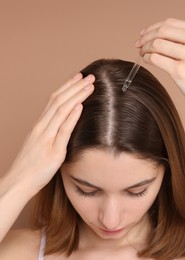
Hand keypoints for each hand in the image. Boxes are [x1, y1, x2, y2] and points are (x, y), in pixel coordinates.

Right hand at [7, 73, 94, 194]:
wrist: (18, 183)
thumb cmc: (31, 166)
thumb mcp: (42, 145)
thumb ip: (52, 134)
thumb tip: (67, 125)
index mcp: (40, 126)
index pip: (54, 100)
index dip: (67, 87)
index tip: (79, 78)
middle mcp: (42, 128)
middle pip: (58, 100)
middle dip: (75, 86)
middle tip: (89, 76)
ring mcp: (46, 138)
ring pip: (61, 110)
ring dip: (77, 96)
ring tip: (89, 85)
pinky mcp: (53, 151)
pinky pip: (63, 130)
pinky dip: (72, 116)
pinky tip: (80, 106)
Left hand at [136, 18, 184, 113]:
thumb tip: (155, 34)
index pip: (171, 23)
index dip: (153, 27)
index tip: (144, 34)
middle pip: (162, 31)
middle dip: (146, 36)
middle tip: (138, 43)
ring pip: (156, 44)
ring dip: (145, 48)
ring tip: (143, 53)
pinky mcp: (180, 71)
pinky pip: (155, 59)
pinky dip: (147, 58)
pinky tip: (147, 60)